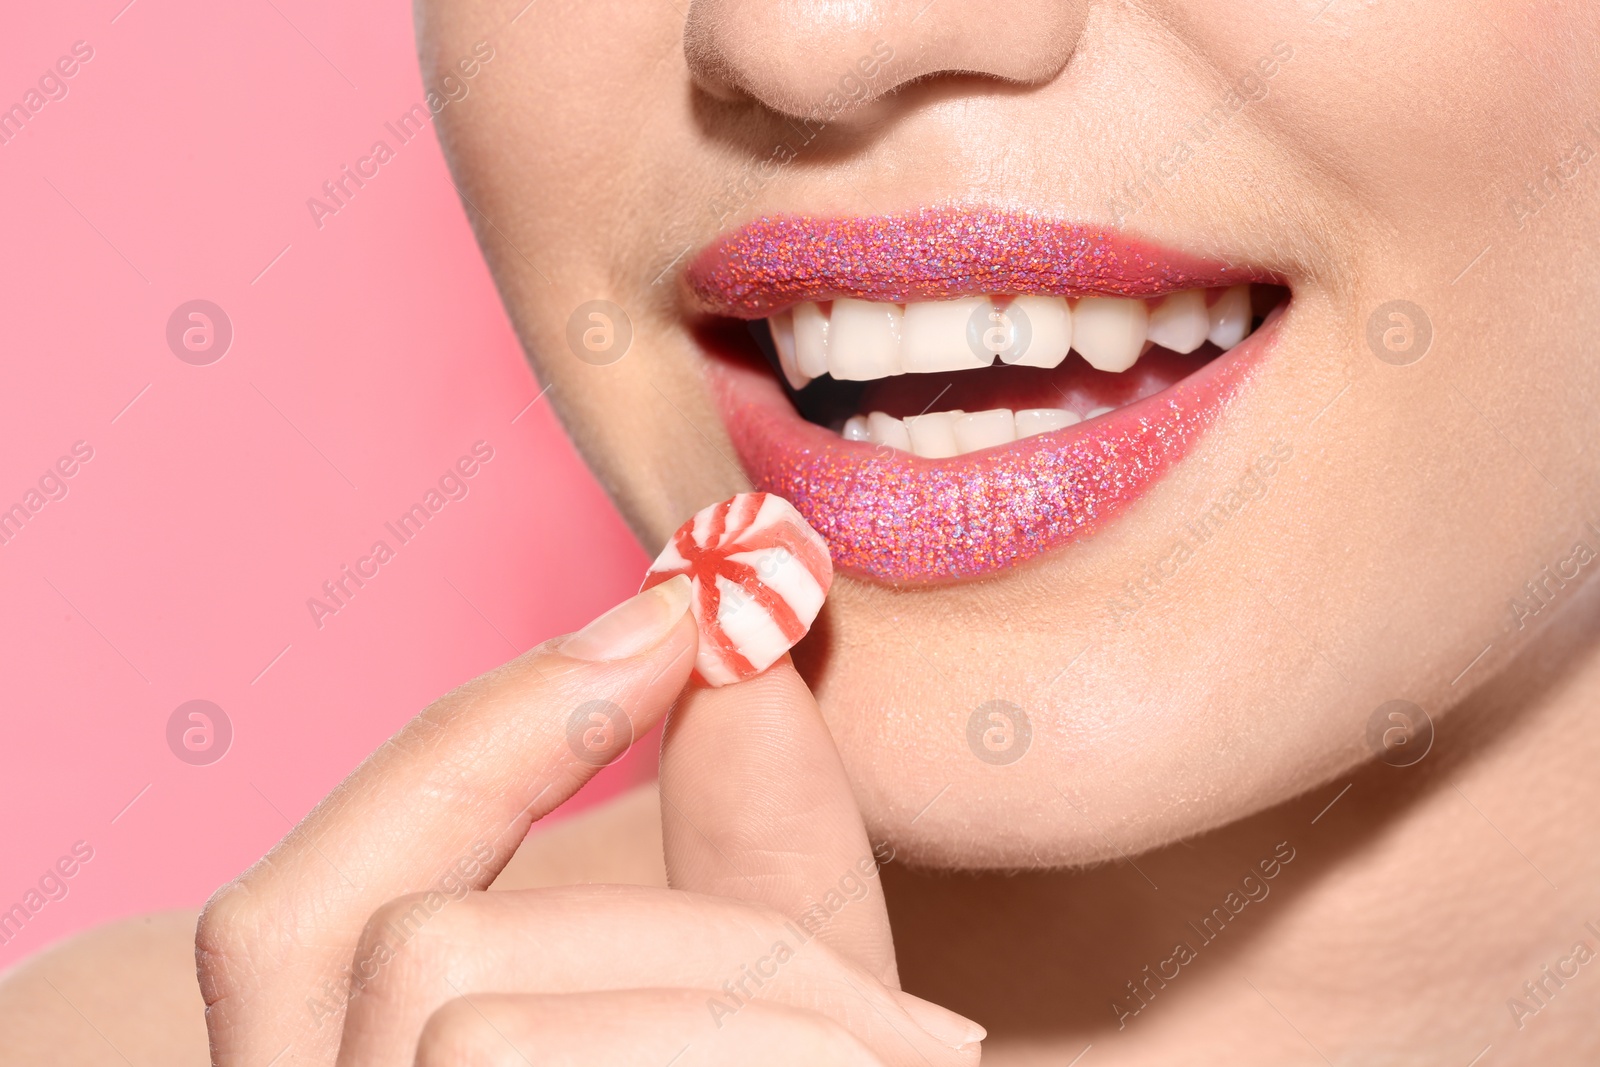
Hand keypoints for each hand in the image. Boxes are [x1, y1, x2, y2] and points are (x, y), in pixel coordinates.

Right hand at [196, 576, 984, 1065]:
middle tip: (898, 988)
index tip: (676, 611)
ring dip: (754, 1005)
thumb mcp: (755, 1019)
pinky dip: (775, 1048)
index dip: (487, 734)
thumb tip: (746, 648)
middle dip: (680, 917)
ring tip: (926, 1066)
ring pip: (488, 1033)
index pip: (312, 903)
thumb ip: (740, 852)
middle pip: (404, 959)